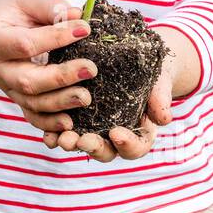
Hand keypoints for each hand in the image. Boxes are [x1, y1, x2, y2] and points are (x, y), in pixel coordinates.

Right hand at [0, 0, 98, 135]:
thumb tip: (77, 16)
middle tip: (91, 69)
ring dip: (61, 102)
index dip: (56, 38)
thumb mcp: (29, 0)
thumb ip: (50, 7)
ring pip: (32, 103)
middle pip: (27, 81)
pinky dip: (50, 124)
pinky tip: (70, 123)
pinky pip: (32, 117)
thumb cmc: (17, 11)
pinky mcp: (18, 99)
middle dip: (61, 77)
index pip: (25, 44)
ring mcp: (7, 87)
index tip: (86, 29)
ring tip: (87, 97)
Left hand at [42, 35, 176, 160]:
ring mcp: (95, 130)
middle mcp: (116, 137)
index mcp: (140, 133)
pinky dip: (55, 134)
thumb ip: (161, 100)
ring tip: (60, 139)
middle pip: (106, 152)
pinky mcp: (77, 119)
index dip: (127, 145)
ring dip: (70, 144)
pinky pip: (64, 132)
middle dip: (92, 148)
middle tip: (81, 140)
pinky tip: (47, 133)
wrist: (137, 60)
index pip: (135, 148)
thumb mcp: (159, 82)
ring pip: (83, 144)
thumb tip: (164, 118)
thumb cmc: (153, 74)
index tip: (116, 133)